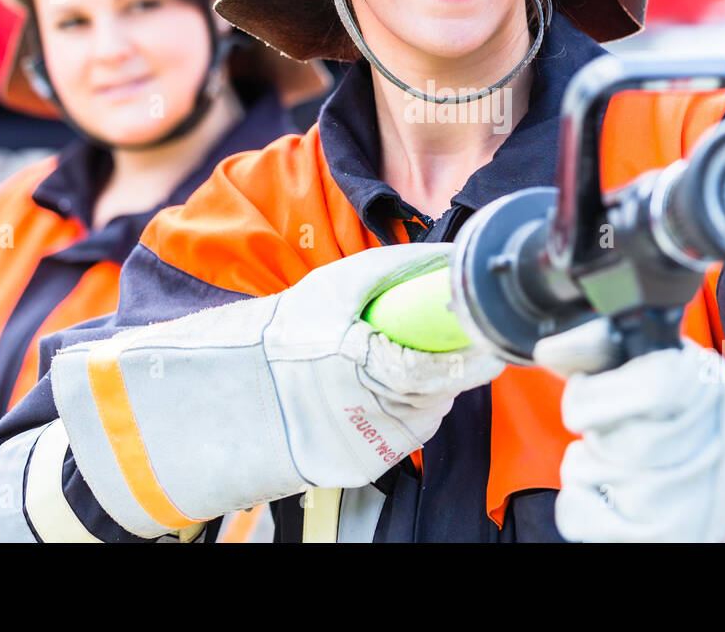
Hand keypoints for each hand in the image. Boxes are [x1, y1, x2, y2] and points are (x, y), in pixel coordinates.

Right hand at [51, 243, 503, 537]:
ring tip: (394, 358)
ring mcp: (361, 446)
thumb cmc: (288, 326)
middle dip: (449, 364)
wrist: (233, 385)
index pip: (439, 368)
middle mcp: (362, 414)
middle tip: (447, 338)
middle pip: (440, 392)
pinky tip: (381, 387)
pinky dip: (405, 411)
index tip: (492, 335)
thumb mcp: (341, 282)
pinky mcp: (360, 467)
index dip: (471, 352)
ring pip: (427, 415)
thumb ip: (401, 265)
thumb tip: (455, 256)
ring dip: (427, 389)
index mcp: (358, 365)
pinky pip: (405, 436)